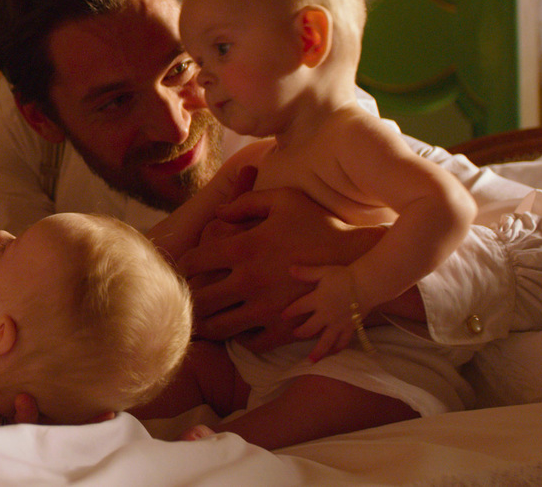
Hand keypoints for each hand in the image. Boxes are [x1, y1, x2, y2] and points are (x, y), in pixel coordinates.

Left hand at [176, 187, 382, 351]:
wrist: (359, 259)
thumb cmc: (319, 223)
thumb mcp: (284, 199)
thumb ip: (246, 201)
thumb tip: (218, 213)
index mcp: (244, 246)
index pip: (193, 261)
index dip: (182, 264)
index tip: (182, 268)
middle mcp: (250, 280)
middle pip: (199, 298)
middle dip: (188, 298)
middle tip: (185, 298)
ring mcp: (266, 308)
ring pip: (219, 326)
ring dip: (207, 323)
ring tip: (204, 319)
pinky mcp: (285, 328)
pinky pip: (251, 343)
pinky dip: (240, 338)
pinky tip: (238, 329)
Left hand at [284, 265, 359, 360]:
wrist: (367, 284)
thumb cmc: (344, 276)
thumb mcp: (323, 272)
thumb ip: (306, 273)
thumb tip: (290, 269)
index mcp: (317, 300)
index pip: (298, 308)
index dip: (289, 312)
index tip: (283, 317)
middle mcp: (326, 315)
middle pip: (309, 328)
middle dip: (300, 332)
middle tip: (295, 334)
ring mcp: (338, 324)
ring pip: (326, 341)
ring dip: (318, 351)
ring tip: (311, 360)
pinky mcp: (350, 327)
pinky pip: (343, 341)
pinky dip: (338, 348)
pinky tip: (334, 353)